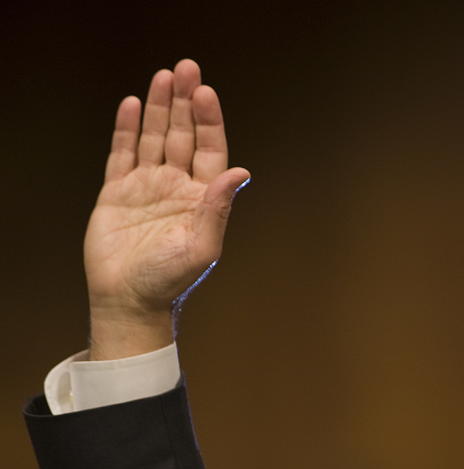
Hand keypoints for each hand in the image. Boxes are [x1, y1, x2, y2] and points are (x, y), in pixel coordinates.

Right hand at [83, 59, 250, 358]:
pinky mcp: (117, 192)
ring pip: (153, 137)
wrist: (130, 300)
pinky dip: (126, 129)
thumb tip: (241, 172)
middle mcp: (177, 186)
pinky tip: (130, 105)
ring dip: (158, 107)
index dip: (209, 121)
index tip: (205, 93)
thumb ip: (219, 207)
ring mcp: (147, 186)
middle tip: (186, 68)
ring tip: (163, 75)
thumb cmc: (172, 280)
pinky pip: (122, 154)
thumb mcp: (202, 246)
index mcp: (203, 197)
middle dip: (185, 102)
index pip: (210, 149)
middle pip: (182, 134)